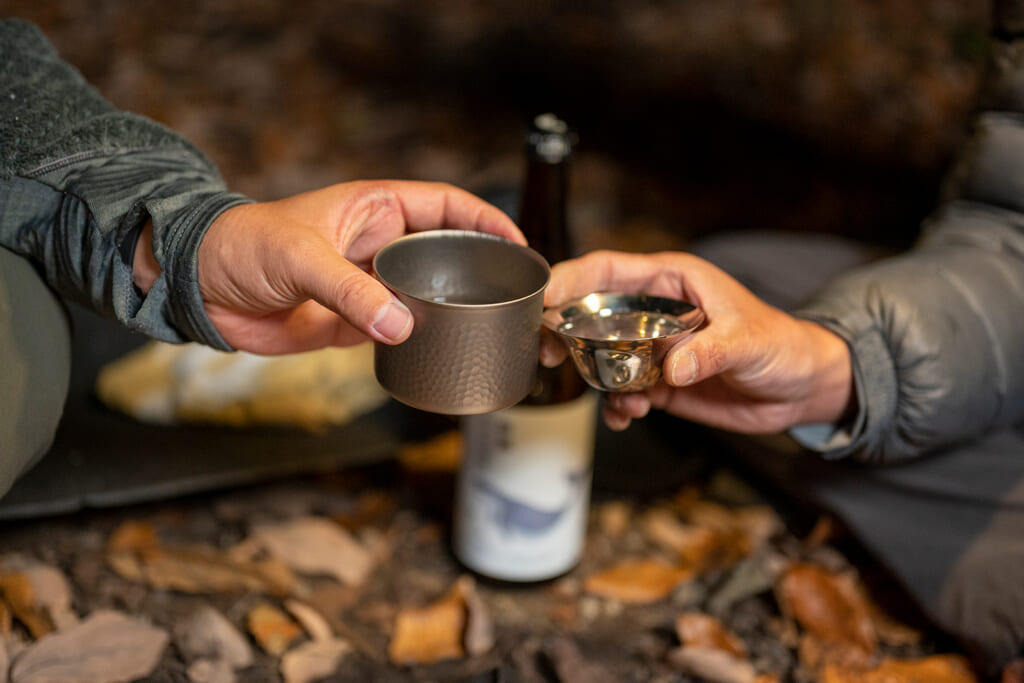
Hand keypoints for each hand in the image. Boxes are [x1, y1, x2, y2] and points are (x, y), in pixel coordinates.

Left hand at [136, 180, 522, 353]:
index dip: (484, 219)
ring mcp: (370, 285)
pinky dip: (424, 339)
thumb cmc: (242, 246)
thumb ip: (350, 292)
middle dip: (481, 269)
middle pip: (447, 252)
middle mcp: (379, 245)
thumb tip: (401, 326)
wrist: (199, 289)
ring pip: (428, 294)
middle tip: (515, 294)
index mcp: (373, 209)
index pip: (445, 205)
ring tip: (493, 326)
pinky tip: (447, 350)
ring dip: (455, 309)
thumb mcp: (300, 259)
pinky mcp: (356, 322)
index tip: (516, 243)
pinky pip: (401, 329)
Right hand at [542, 250, 854, 432]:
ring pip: (600, 355)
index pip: (607, 270)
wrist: (801, 388)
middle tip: (547, 354)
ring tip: (611, 399)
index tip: (542, 298)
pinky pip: (621, 391)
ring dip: (591, 377)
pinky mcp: (658, 381)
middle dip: (564, 332)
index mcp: (671, 282)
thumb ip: (711, 350)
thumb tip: (673, 368)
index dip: (570, 279)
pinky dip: (616, 406)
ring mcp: (652, 348)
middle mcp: (653, 311)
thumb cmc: (782, 345)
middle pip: (590, 312)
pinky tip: (627, 416)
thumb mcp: (750, 341)